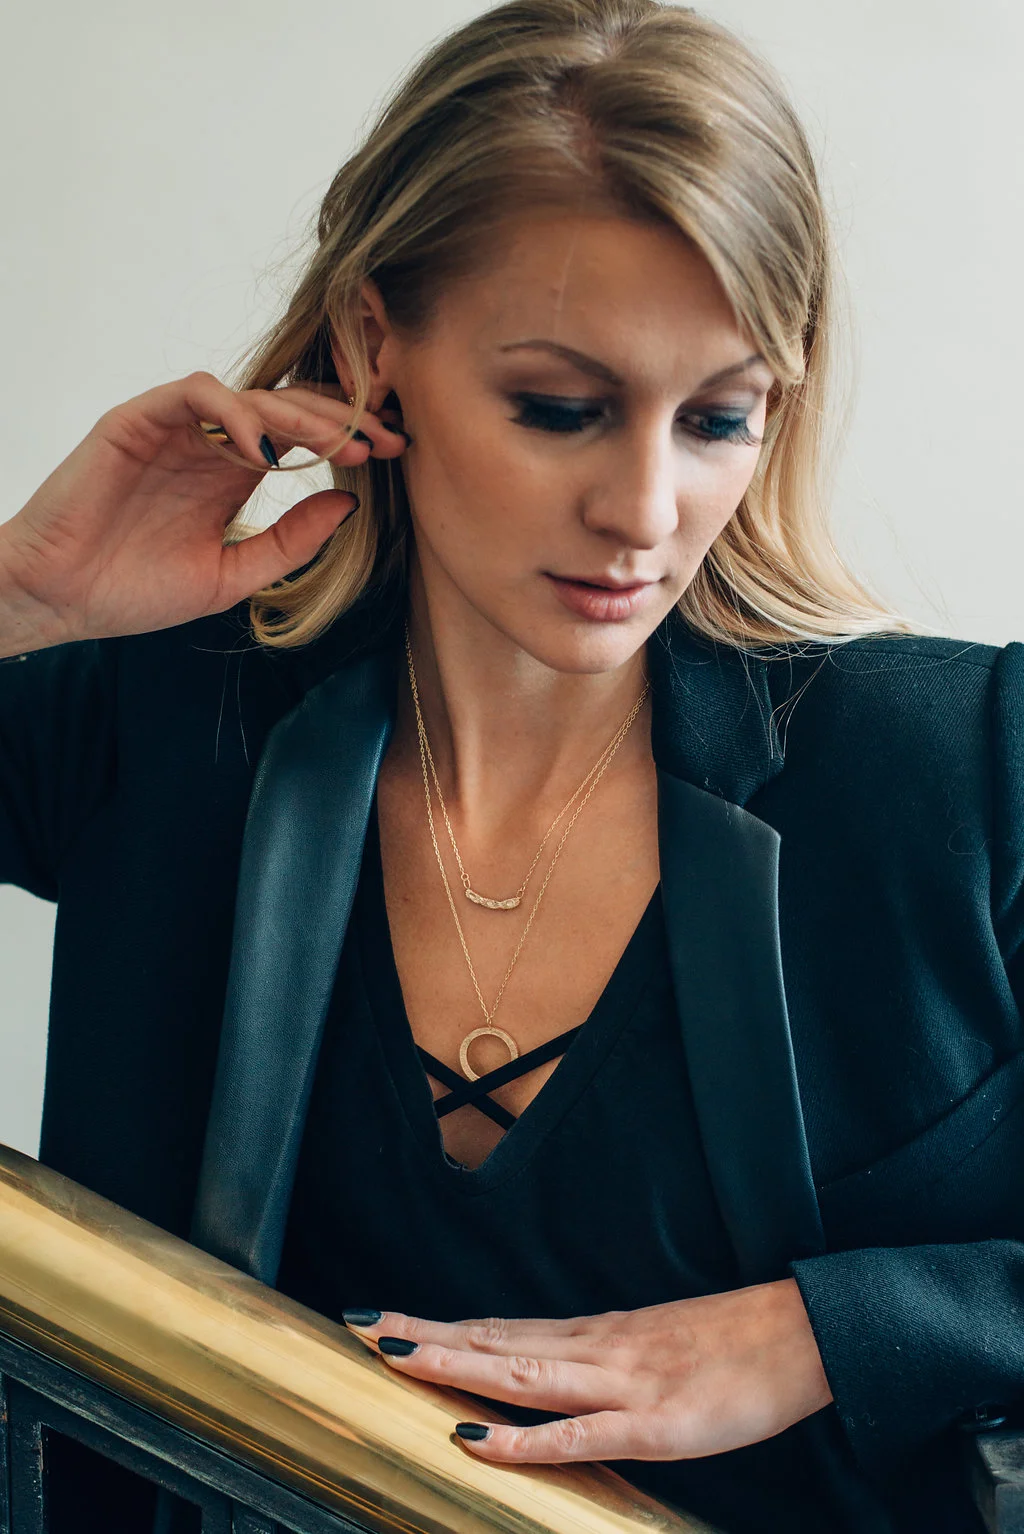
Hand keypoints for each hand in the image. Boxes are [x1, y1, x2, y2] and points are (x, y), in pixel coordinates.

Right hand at [0, 372, 408, 651]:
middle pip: (288, 407)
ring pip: (251, 394)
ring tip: (341, 443)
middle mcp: (209, 443)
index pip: (303, 437)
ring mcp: (175, 427)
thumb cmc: (135, 591)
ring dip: (302, 415)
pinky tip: (269, 448)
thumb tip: (350, 505)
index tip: (395, 455)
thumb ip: (289, 541)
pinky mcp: (138, 420)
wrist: (61, 601)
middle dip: (343, 419)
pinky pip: (195, 395)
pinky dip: (236, 412)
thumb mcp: (233, 575)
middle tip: (388, 438)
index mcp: (233, 474)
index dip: (348, 439)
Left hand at [344, 1279, 832, 1463]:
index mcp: (596, 1333)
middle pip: (495, 1340)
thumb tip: (551, 1362)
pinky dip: (521, 1437)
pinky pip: (576, 1435)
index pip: (500, 1325)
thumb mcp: (655, 1343)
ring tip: (395, 1355)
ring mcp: (622, 1385)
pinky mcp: (654, 1426)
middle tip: (363, 1325)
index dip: (441, 1324)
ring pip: (520, 1372)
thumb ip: (601, 1356)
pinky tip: (478, 1437)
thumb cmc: (732, 1344)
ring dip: (454, 1364)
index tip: (386, 1317)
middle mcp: (596, 1349)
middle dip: (426, 1336)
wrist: (801, 1334)